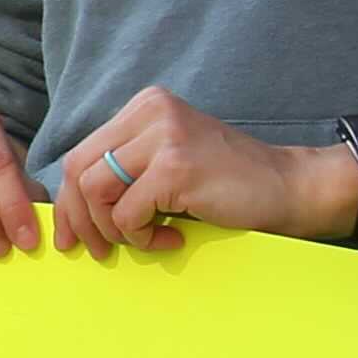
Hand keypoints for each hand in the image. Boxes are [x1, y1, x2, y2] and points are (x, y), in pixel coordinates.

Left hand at [43, 87, 357, 257]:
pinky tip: (172, 239)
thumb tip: (71, 209)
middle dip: (80, 219)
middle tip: (98, 250)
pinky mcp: (175, 168)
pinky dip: (142, 238)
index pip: (81, 154)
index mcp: (144, 106)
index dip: (69, 200)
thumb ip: (126, 169)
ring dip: (114, 230)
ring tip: (146, 240)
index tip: (74, 235)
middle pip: (78, 171)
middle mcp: (150, 112)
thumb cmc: (228, 182)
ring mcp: (163, 137)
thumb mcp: (168, 160)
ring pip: (95, 191)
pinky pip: (127, 214)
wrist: (288, 186)